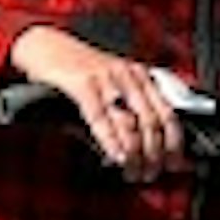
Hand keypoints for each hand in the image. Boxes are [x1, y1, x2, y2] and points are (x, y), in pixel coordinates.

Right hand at [11, 27, 185, 177]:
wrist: (45, 45)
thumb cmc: (77, 68)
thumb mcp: (112, 83)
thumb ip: (128, 108)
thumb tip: (144, 148)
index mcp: (139, 75)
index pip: (168, 113)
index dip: (174, 143)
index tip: (174, 163)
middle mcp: (127, 75)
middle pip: (151, 122)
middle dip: (154, 155)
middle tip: (151, 174)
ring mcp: (106, 79)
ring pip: (129, 123)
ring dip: (135, 154)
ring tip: (133, 172)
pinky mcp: (82, 83)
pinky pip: (101, 117)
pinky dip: (110, 141)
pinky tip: (115, 156)